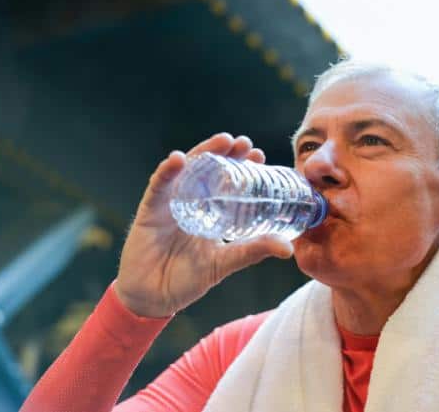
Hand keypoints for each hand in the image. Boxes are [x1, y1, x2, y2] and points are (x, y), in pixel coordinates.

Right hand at [115, 134, 293, 316]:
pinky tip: (178, 159)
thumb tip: (288, 248)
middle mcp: (189, 201)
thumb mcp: (226, 262)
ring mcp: (169, 203)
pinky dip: (167, 171)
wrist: (154, 298)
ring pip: (186, 170)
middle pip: (208, 168)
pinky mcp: (149, 210)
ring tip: (222, 141)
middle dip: (225, 152)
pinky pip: (158, 186)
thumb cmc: (187, 279)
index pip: (226, 181)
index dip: (242, 166)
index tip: (259, 156)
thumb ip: (253, 251)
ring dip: (203, 152)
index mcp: (209, 210)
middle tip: (244, 143)